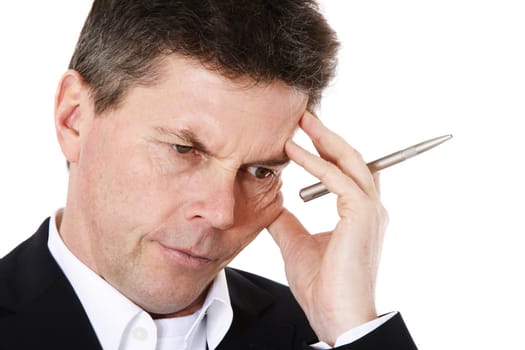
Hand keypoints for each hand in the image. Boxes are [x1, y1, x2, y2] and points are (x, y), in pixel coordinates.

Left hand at [267, 111, 387, 344]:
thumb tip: (273, 204)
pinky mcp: (362, 216)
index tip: (302, 134)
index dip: (327, 150)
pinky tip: (294, 151)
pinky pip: (338, 180)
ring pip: (349, 162)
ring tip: (300, 122)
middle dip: (327, 135)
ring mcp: (370, 211)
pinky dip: (316, 163)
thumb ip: (288, 222)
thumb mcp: (296, 245)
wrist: (337, 318)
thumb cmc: (322, 286)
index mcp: (359, 215)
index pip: (345, 172)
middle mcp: (370, 209)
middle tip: (302, 116)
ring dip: (324, 139)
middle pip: (351, 159)